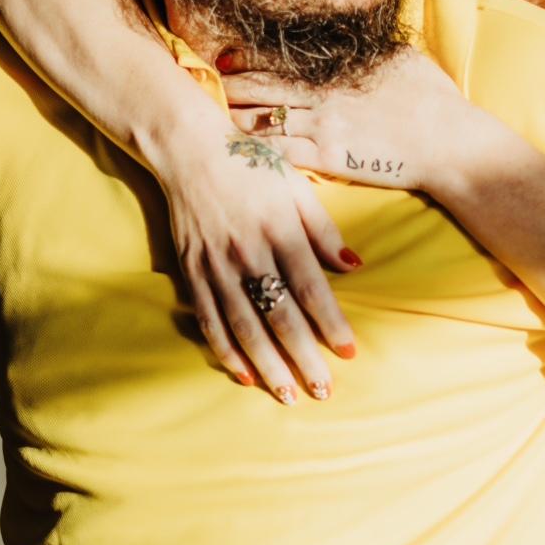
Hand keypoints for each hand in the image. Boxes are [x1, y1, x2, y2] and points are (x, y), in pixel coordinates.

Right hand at [150, 105, 360, 402]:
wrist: (190, 149)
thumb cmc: (253, 166)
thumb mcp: (298, 187)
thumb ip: (325, 231)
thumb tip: (354, 267)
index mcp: (280, 230)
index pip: (311, 288)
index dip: (331, 323)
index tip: (350, 351)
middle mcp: (248, 252)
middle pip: (279, 315)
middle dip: (303, 358)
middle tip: (324, 391)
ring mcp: (215, 264)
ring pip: (244, 326)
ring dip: (267, 365)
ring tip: (288, 395)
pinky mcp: (191, 270)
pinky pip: (209, 320)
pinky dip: (226, 350)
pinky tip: (245, 374)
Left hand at [219, 48, 468, 191]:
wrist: (450, 143)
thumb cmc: (435, 99)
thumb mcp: (404, 58)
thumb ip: (374, 50)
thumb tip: (362, 34)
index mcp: (340, 69)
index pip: (283, 59)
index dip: (249, 58)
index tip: (226, 56)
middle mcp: (325, 95)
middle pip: (264, 87)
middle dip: (233, 86)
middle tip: (208, 84)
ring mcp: (324, 127)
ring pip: (266, 120)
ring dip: (238, 118)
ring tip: (215, 118)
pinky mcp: (329, 158)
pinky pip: (281, 154)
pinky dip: (257, 152)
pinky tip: (239, 152)